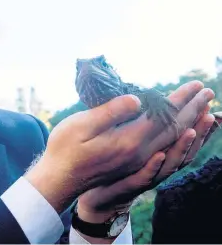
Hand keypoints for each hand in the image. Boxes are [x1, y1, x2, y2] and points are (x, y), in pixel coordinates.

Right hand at [25, 81, 213, 213]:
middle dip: (192, 108)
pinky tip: (183, 134)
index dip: (180, 99)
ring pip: (173, 142)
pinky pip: (166, 153)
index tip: (195, 85)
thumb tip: (137, 99)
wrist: (58, 180)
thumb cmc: (65, 149)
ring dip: (191, 124)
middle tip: (208, 92)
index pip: (163, 117)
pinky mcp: (133, 165)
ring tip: (206, 111)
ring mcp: (137, 162)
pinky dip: (180, 142)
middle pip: (174, 129)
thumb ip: (110, 112)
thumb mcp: (80, 126)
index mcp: (128, 142)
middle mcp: (139, 154)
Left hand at [77, 112, 214, 218]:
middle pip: (184, 148)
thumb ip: (149, 123)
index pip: (186, 133)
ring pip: (169, 163)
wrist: (101, 193)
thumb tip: (157, 98)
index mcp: (162, 149)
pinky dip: (153, 168)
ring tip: (191, 131)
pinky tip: (158, 156)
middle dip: (198, 131)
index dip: (199, 121)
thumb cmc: (120, 163)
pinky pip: (143, 177)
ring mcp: (147, 176)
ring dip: (181, 148)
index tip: (210, 105)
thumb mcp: (135, 139)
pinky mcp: (128, 185)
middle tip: (210, 113)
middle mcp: (160, 164)